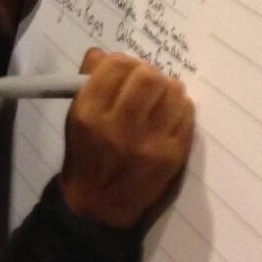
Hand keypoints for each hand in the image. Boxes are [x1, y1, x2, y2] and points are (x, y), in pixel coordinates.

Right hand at [59, 49, 193, 228]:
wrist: (98, 206)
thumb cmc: (84, 155)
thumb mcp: (74, 116)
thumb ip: (88, 81)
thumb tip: (105, 55)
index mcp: (89, 113)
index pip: (114, 66)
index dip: (121, 62)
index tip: (123, 70)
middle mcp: (119, 126)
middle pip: (147, 76)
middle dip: (147, 72)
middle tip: (145, 81)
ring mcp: (150, 143)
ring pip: (172, 92)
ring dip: (167, 88)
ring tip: (160, 96)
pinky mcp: (172, 155)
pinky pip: (186, 115)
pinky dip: (179, 107)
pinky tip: (169, 113)